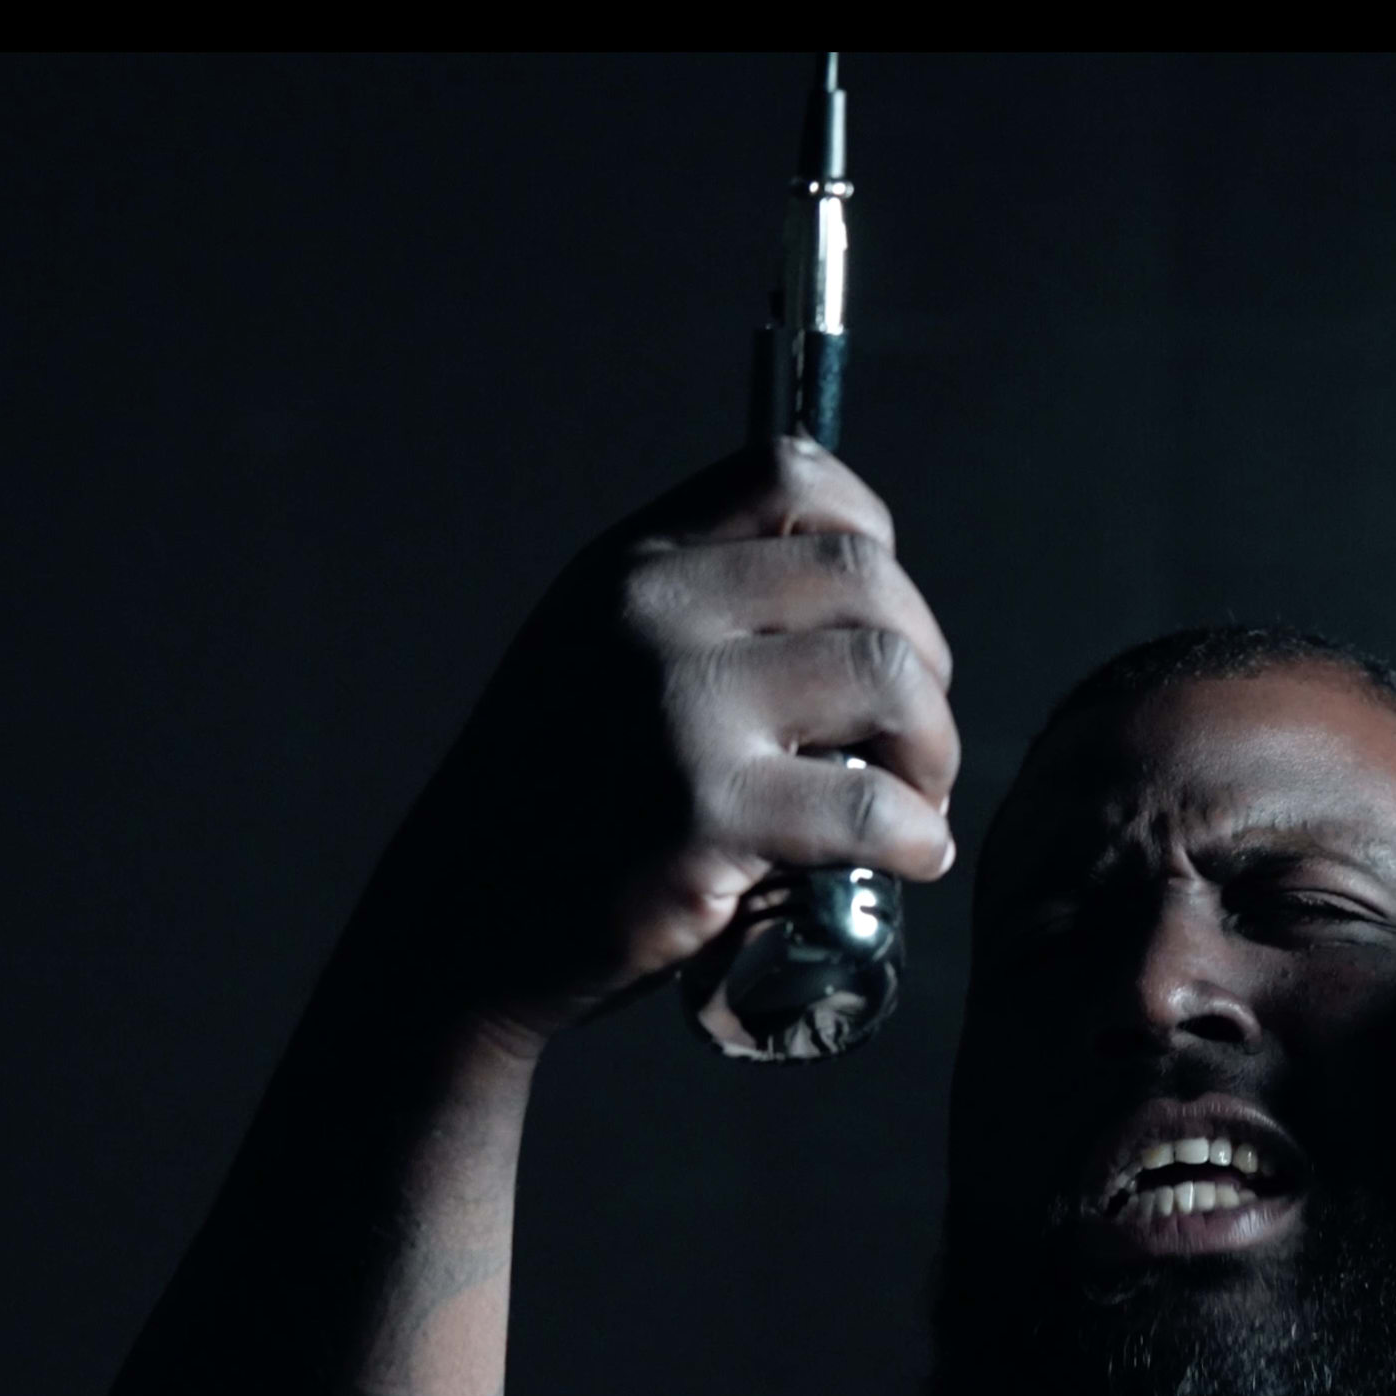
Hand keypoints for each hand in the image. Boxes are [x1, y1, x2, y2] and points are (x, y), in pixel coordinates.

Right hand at [369, 441, 958, 1043]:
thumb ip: (700, 615)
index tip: (884, 620)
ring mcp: (680, 708)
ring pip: (889, 676)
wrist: (462, 921)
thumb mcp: (596, 657)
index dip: (871, 538)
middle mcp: (651, 612)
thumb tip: (867, 616)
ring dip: (932, 746)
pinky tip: (910, 858)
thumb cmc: (552, 804)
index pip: (788, 474)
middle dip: (925, 661)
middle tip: (915, 741)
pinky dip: (917, 836)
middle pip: (864, 577)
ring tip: (914, 800)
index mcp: (630, 565)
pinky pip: (872, 805)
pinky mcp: (706, 813)